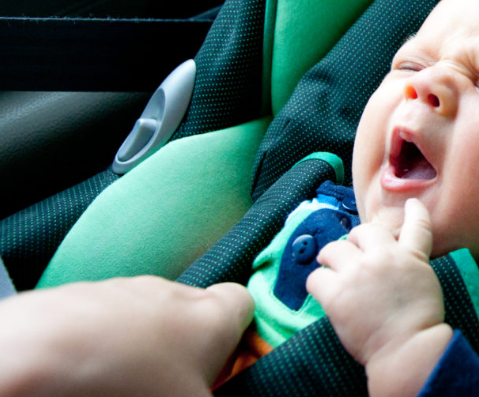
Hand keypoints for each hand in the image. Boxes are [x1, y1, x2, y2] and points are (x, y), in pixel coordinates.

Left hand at [0, 276, 253, 396]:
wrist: (35, 358)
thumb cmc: (130, 386)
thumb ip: (215, 396)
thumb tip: (209, 395)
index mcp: (211, 317)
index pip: (244, 301)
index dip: (241, 331)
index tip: (230, 364)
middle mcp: (172, 293)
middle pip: (191, 314)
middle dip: (185, 348)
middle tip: (173, 386)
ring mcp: (122, 291)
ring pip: (144, 318)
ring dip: (141, 347)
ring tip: (121, 385)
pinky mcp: (78, 296)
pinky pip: (102, 320)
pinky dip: (99, 344)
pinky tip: (84, 377)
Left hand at [307, 199, 452, 396]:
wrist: (408, 350)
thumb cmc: (419, 326)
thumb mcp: (425, 286)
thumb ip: (410, 267)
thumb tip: (392, 263)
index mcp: (411, 257)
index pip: (417, 225)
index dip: (414, 211)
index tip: (411, 204)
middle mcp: (383, 258)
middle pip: (363, 231)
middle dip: (357, 241)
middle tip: (353, 256)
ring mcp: (358, 273)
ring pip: (333, 249)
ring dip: (332, 259)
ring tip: (332, 270)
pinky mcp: (337, 293)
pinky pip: (316, 278)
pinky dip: (318, 285)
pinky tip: (325, 293)